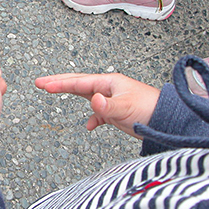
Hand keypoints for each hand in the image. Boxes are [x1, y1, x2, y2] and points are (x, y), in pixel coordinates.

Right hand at [35, 73, 159, 137]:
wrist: (168, 120)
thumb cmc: (150, 110)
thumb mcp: (126, 108)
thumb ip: (108, 106)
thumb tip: (93, 101)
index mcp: (109, 83)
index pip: (79, 82)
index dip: (60, 83)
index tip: (44, 85)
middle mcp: (109, 88)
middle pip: (78, 83)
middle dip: (58, 82)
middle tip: (40, 82)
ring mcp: (112, 100)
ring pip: (85, 95)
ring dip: (69, 94)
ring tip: (53, 92)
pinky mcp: (117, 112)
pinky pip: (99, 113)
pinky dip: (92, 118)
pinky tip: (89, 126)